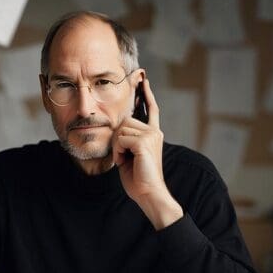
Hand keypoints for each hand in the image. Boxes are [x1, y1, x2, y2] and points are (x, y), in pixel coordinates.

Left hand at [112, 77, 183, 228]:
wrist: (148, 193)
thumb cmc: (138, 178)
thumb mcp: (131, 154)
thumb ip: (128, 139)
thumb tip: (118, 127)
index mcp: (153, 134)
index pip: (151, 109)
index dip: (146, 94)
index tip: (144, 79)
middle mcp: (155, 131)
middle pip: (124, 121)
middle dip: (118, 139)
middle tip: (124, 157)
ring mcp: (151, 135)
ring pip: (121, 130)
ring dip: (117, 147)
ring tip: (126, 161)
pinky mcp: (145, 141)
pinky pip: (121, 139)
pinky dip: (118, 152)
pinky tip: (125, 162)